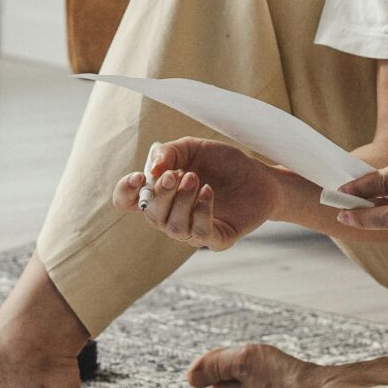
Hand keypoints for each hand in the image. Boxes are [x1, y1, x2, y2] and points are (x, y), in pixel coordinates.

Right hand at [111, 137, 277, 250]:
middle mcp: (171, 216)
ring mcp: (192, 231)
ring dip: (182, 200)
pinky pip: (199, 233)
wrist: (261, 176)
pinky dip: (201, 210)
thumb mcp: (193, 147)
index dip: (126, 192)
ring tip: (196, 178)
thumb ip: (169, 153)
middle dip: (161, 193)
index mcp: (160, 194)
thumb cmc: (223, 163)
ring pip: (173, 226)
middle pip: (150, 214)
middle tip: (177, 174)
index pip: (127, 201)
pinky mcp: (215, 239)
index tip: (140, 177)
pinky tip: (209, 192)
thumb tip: (151, 170)